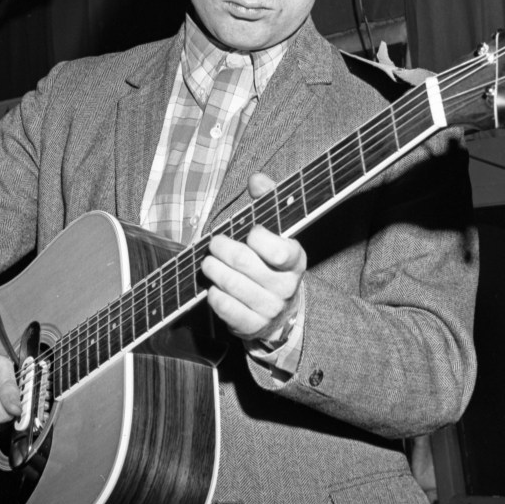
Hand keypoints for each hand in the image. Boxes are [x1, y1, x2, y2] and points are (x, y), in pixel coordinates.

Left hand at [201, 172, 305, 344]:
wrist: (281, 311)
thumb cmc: (272, 262)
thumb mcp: (276, 231)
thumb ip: (268, 201)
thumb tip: (256, 178)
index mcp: (296, 260)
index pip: (280, 250)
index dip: (260, 238)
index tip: (250, 231)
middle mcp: (286, 286)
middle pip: (246, 263)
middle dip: (223, 249)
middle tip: (214, 243)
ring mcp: (270, 309)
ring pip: (232, 285)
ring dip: (213, 270)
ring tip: (208, 263)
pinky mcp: (252, 326)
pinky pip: (226, 308)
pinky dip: (214, 295)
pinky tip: (214, 287)